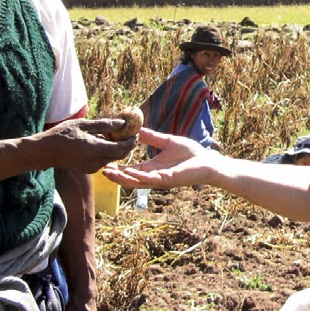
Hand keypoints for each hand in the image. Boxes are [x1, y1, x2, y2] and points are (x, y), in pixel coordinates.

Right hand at [38, 118, 137, 173]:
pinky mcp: (88, 170)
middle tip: (131, 133)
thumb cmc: (62, 134)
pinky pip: (104, 161)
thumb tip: (122, 122)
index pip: (121, 148)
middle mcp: (96, 162)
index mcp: (95, 149)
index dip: (131, 141)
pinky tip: (105, 142)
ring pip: (112, 159)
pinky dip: (108, 152)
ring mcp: (92, 168)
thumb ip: (104, 124)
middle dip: (127, 145)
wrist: (44, 152)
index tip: (136, 131)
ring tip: (118, 135)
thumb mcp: (83, 124)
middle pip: (119, 155)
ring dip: (118, 149)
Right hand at [101, 127, 219, 189]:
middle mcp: (154, 175)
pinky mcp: (169, 179)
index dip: (119, 168)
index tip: (105, 162)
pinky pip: (151, 179)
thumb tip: (138, 129)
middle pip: (131, 178)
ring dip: (123, 178)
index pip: (132, 169)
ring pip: (137, 181)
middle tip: (101, 170)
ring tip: (109, 173)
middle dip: (116, 175)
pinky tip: (128, 172)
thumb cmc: (191, 153)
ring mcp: (160, 179)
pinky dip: (139, 177)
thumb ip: (152, 137)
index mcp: (153, 167)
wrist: (208, 160)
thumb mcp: (167, 141)